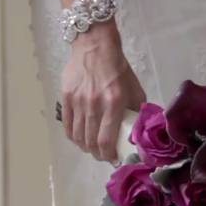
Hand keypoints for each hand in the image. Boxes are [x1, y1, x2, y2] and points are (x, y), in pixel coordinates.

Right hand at [60, 23, 145, 161]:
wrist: (95, 46)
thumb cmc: (118, 68)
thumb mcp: (135, 89)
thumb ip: (138, 110)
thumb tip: (140, 129)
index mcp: (114, 104)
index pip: (106, 139)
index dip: (108, 155)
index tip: (113, 159)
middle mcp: (94, 105)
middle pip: (91, 141)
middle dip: (97, 154)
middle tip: (103, 156)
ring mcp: (78, 102)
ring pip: (78, 135)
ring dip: (85, 147)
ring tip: (92, 149)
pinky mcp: (66, 97)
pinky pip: (67, 124)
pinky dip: (73, 136)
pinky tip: (79, 139)